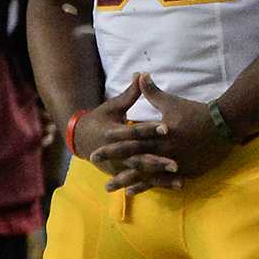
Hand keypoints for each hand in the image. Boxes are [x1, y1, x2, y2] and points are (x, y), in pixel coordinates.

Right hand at [71, 74, 176, 194]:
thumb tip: (141, 74)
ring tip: (178, 175)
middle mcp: (115, 152)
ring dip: (159, 175)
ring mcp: (118, 165)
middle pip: (137, 157)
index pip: (132, 132)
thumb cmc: (100, 120)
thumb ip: (130, 94)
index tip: (166, 128)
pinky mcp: (123, 173)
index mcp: (112, 133)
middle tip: (175, 162)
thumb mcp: (113, 106)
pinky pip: (143, 181)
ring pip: (141, 172)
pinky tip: (178, 184)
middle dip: (156, 160)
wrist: (80, 139)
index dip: (149, 130)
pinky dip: (160, 184)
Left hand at [90, 73, 234, 192]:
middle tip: (95, 167)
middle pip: (134, 159)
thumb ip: (152, 93)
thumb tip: (140, 75)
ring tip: (109, 187)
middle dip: (113, 163)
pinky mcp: (185, 171)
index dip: (112, 145)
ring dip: (126, 181)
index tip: (95, 150)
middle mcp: (163, 150)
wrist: (225, 125)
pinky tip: (134, 193)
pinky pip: (163, 181)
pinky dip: (148, 187)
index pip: (130, 140)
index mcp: (158, 134)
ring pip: (145, 175)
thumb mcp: (172, 102)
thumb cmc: (196, 112)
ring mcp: (174, 163)